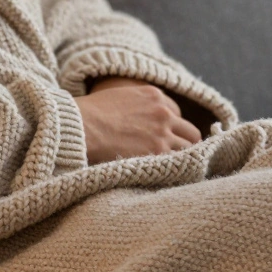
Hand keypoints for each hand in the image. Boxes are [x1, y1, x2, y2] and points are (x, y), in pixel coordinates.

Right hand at [73, 78, 202, 163]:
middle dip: (184, 143)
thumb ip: (136, 106)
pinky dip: (175, 169)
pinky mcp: (157, 152)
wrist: (82, 126)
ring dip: (182, 158)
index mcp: (154, 96)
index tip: (164, 138)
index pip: (176, 114)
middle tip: (174, 156)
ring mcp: (163, 133)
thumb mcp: (118, 97)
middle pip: (190, 132)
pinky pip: (179, 163)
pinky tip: (169, 175)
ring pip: (189, 149)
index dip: (171, 128)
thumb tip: (135, 123)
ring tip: (172, 170)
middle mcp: (163, 112)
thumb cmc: (88, 115)